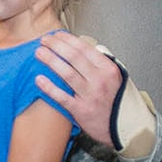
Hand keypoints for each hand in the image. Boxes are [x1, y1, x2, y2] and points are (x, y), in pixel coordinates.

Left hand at [34, 29, 122, 148]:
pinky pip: (61, 96)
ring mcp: (90, 95)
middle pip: (74, 57)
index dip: (67, 39)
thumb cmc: (115, 100)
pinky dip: (49, 87)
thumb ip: (101, 62)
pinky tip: (38, 79)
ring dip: (50, 60)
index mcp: (108, 69)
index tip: (56, 35)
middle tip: (43, 41)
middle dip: (56, 46)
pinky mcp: (81, 110)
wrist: (122, 126)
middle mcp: (100, 80)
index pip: (84, 48)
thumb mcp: (116, 77)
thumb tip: (85, 46)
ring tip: (39, 53)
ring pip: (67, 73)